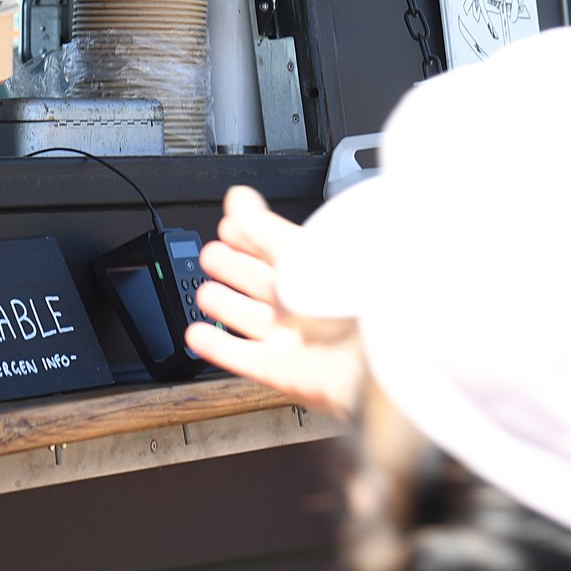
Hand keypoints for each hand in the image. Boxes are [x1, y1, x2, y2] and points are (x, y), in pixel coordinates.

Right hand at [185, 184, 362, 419]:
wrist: (371, 363)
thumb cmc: (350, 305)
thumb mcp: (298, 253)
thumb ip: (262, 227)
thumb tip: (239, 199)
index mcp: (313, 270)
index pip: (274, 247)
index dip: (248, 236)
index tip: (228, 227)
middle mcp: (303, 304)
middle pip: (259, 283)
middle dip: (233, 267)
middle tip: (212, 255)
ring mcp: (293, 338)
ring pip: (249, 319)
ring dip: (224, 305)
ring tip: (205, 294)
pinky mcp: (282, 371)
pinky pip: (243, 358)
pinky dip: (218, 348)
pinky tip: (199, 335)